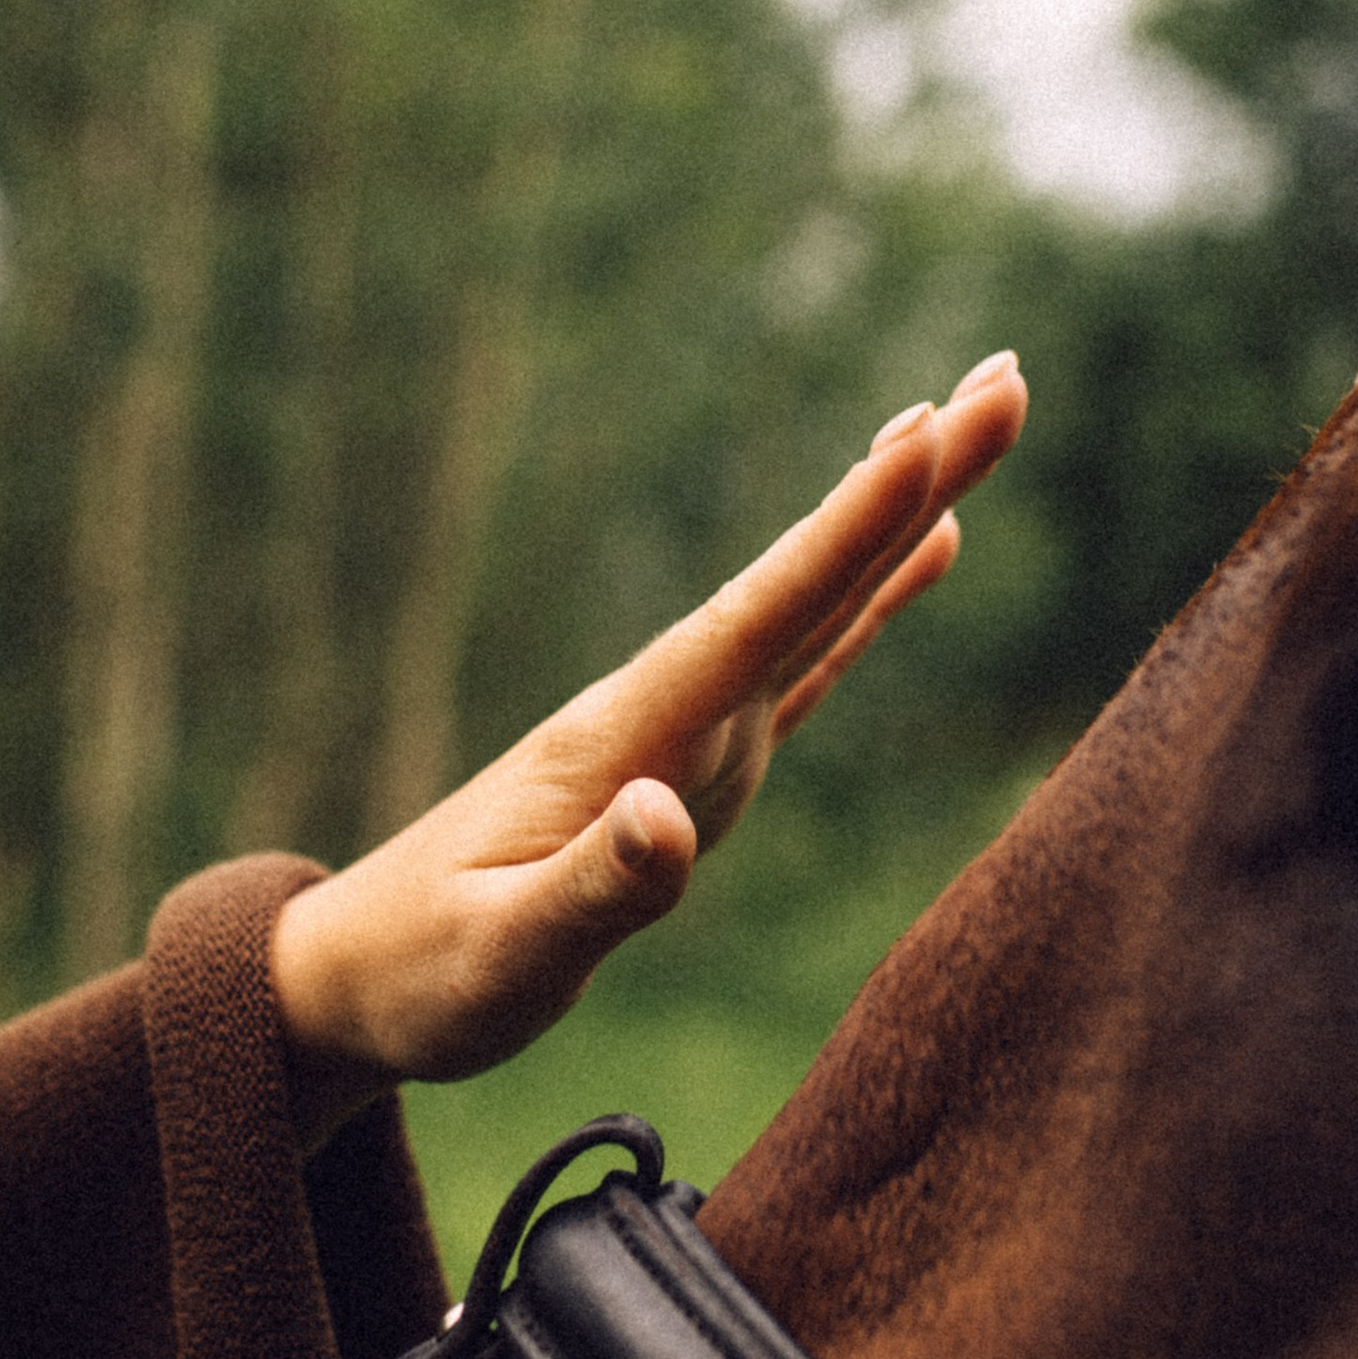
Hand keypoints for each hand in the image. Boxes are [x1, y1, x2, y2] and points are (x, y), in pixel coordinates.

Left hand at [270, 350, 1025, 1134]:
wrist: (352, 975)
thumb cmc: (424, 978)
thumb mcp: (503, 956)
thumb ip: (592, 891)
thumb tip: (669, 819)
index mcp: (627, 742)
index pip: (757, 621)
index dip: (846, 533)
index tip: (927, 437)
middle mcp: (667, 715)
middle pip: (805, 583)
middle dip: (905, 483)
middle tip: (1005, 380)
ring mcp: (684, 736)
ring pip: (813, 608)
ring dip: (893, 518)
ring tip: (971, 425)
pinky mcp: (693, 770)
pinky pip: (801, 670)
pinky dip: (863, 605)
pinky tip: (920, 555)